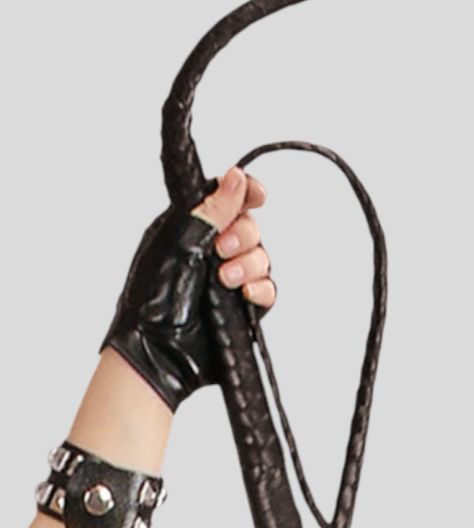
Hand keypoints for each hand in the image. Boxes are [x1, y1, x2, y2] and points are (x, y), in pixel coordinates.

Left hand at [99, 166, 274, 412]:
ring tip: (226, 281)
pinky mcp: (241, 309)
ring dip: (249, 265)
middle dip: (243, 236)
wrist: (158, 352)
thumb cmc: (153, 300)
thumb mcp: (180, 243)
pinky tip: (245, 297)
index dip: (245, 193)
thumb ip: (213, 210)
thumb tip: (235, 176)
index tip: (257, 195)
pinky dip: (260, 290)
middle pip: (250, 227)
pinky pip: (267, 290)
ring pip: (261, 258)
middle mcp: (210, 251)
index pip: (225, 198)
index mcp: (189, 228)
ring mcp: (227, 281)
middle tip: (221, 250)